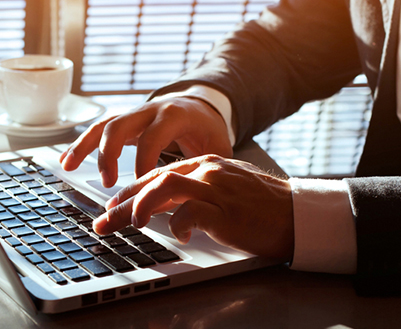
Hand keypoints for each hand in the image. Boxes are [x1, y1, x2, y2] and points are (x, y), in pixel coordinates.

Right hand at [59, 97, 232, 187]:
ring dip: (84, 147)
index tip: (141, 188)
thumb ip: (207, 170)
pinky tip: (67, 161)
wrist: (201, 104)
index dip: (144, 163)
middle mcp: (150, 110)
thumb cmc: (208, 129)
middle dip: (109, 155)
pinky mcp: (124, 121)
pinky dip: (81, 144)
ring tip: (69, 168)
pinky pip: (98, 129)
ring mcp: (134, 114)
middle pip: (120, 126)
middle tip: (109, 183)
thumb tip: (197, 200)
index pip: (152, 137)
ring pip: (103, 125)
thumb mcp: (217, 147)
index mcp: (174, 115)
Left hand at [93, 154, 294, 260]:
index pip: (157, 174)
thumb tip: (164, 208)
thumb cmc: (262, 208)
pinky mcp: (226, 209)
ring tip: (130, 224)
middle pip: (153, 180)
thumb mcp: (225, 191)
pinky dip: (177, 224)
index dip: (130, 192)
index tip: (112, 209)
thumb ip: (196, 192)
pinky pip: (191, 212)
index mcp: (205, 164)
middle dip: (123, 203)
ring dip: (141, 206)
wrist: (296, 215)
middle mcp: (207, 171)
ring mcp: (216, 188)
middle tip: (103, 223)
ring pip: (165, 186)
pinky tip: (177, 235)